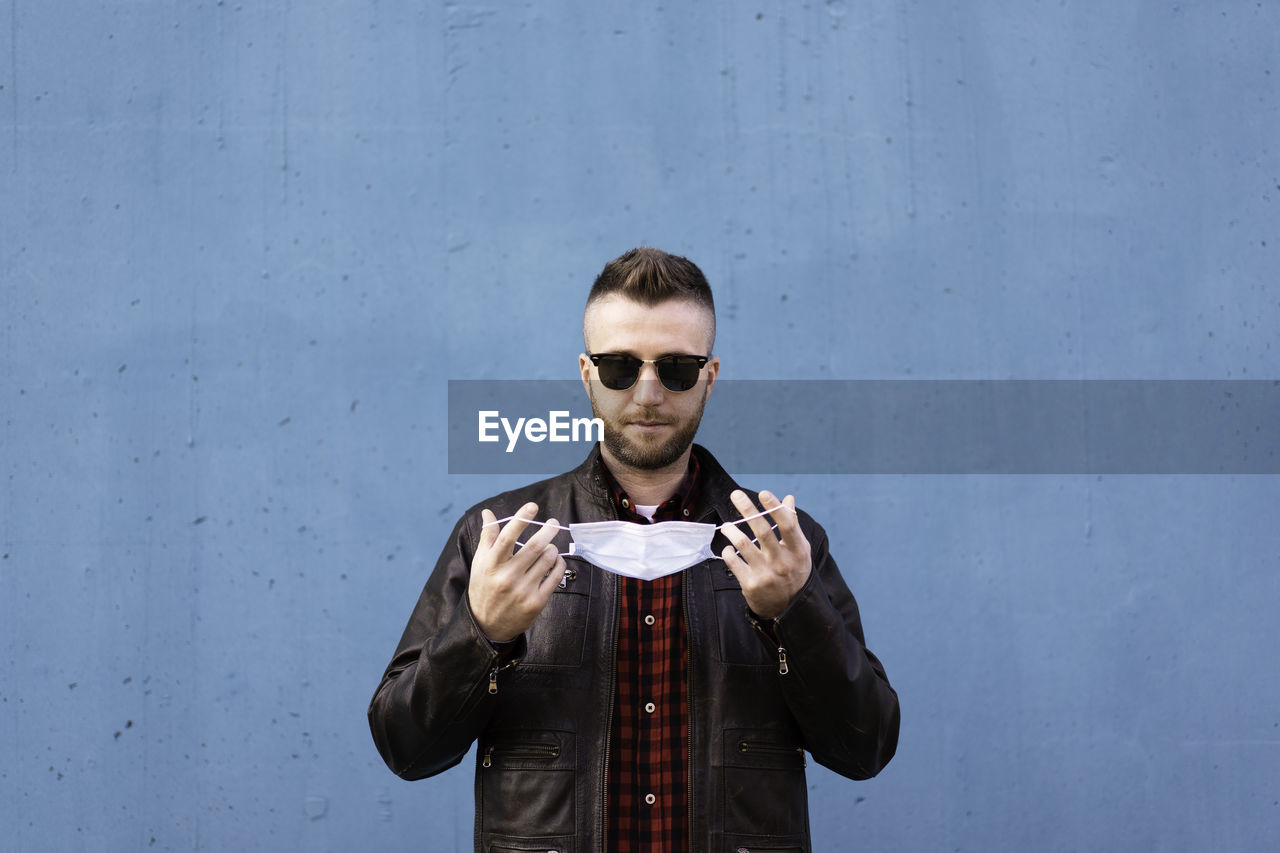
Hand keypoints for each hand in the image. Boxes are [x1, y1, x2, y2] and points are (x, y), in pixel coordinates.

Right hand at [468, 502, 564, 642]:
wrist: (487, 625)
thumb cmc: (483, 588)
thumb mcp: (480, 563)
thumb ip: (487, 537)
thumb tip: (487, 513)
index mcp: (492, 565)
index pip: (507, 537)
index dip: (521, 519)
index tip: (533, 506)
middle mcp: (507, 577)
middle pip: (534, 547)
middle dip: (548, 530)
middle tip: (554, 522)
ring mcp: (523, 591)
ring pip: (548, 559)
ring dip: (552, 548)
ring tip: (549, 546)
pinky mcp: (536, 602)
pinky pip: (555, 576)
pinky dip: (559, 563)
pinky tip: (556, 560)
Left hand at [720, 490, 811, 619]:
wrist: (787, 608)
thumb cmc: (793, 571)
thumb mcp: (799, 549)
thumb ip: (792, 524)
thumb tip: (788, 498)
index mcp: (798, 551)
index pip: (787, 524)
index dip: (775, 507)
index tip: (763, 493)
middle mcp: (783, 562)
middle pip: (763, 531)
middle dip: (748, 510)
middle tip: (735, 494)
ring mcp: (766, 574)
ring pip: (743, 545)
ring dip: (732, 530)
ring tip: (726, 526)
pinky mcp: (751, 584)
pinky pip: (733, 561)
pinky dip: (727, 552)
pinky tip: (728, 549)